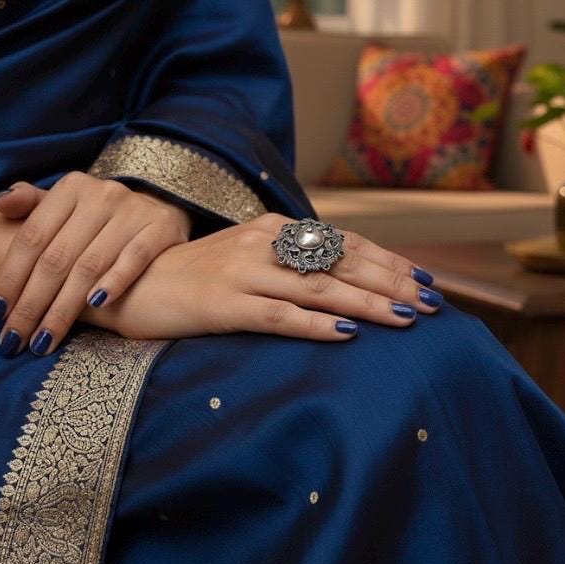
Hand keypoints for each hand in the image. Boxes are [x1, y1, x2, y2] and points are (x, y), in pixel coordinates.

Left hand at [0, 173, 191, 356]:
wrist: (161, 211)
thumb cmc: (101, 219)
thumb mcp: (66, 206)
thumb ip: (31, 206)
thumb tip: (1, 203)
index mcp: (72, 187)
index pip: (33, 237)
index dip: (11, 276)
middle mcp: (103, 194)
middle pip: (57, 257)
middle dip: (32, 304)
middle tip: (15, 339)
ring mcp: (134, 210)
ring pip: (90, 265)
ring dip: (64, 308)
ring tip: (45, 339)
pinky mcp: (161, 227)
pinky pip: (134, 259)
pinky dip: (114, 282)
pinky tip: (96, 306)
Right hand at [98, 213, 443, 341]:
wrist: (133, 282)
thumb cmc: (198, 274)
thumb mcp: (248, 256)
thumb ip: (290, 260)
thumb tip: (343, 275)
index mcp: (273, 228)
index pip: (342, 242)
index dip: (386, 260)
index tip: (423, 279)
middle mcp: (264, 243)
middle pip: (340, 262)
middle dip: (390, 282)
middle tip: (431, 304)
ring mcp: (243, 272)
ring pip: (317, 287)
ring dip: (366, 303)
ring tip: (405, 319)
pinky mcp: (222, 304)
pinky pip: (277, 315)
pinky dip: (315, 324)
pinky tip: (346, 335)